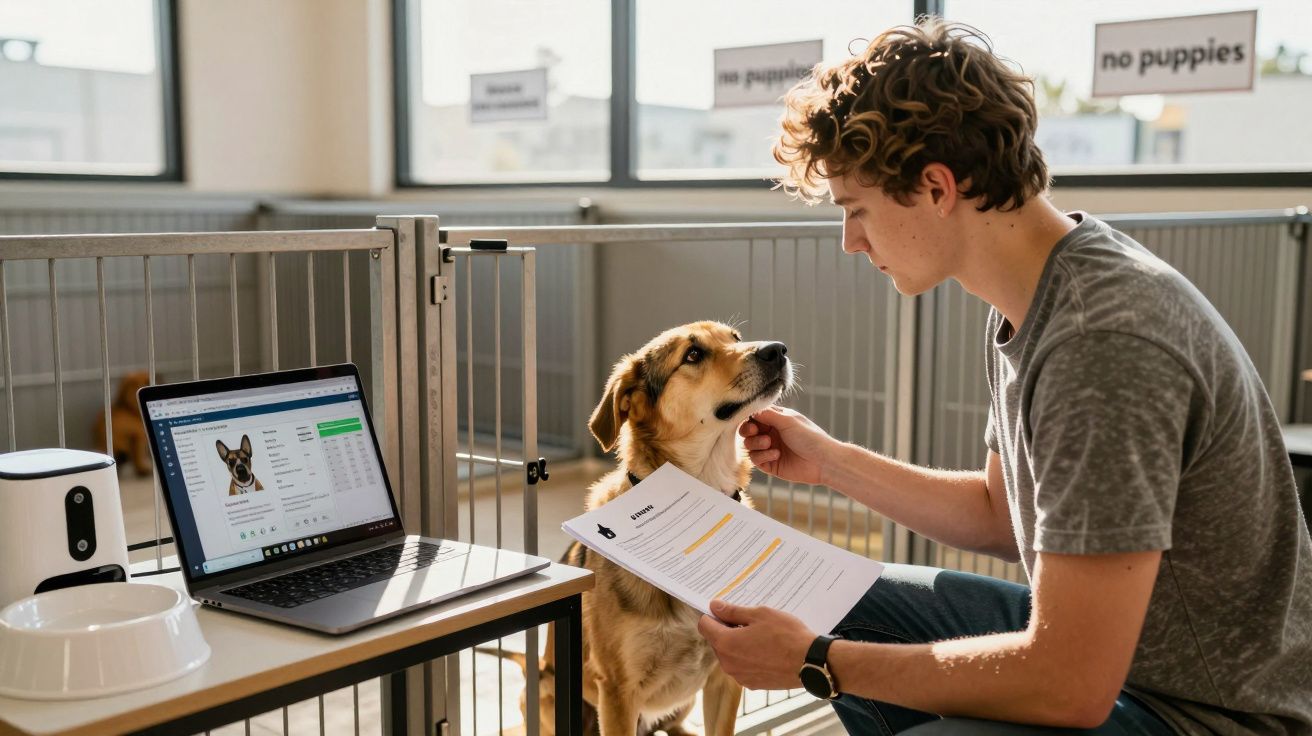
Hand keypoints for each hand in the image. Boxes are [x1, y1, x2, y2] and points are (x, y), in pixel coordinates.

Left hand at [697, 600, 815, 689]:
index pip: (704, 626)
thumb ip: (733, 612)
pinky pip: (742, 667)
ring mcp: (740, 676)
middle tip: (749, 621)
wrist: (810, 663)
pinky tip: (766, 650)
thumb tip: (715, 606)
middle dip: (727, 630)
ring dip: (738, 644)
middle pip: (716, 641)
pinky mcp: (752, 684)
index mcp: (726, 643)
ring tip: (761, 636)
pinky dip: (748, 658)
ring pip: (730, 655)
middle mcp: (728, 663)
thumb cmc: (786, 636)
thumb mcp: (759, 615)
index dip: (713, 615)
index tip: (725, 610)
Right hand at [739, 406, 836, 485]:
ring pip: (749, 445)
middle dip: (748, 431)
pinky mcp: (770, 464)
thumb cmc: (810, 437)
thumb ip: (767, 414)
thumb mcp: (788, 420)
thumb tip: (750, 409)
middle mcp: (772, 433)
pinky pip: (756, 460)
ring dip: (756, 443)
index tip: (752, 420)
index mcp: (777, 420)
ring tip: (769, 443)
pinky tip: (776, 454)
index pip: (754, 416)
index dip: (749, 418)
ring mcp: (770, 449)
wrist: (823, 461)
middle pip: (748, 431)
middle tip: (754, 431)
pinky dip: (762, 456)